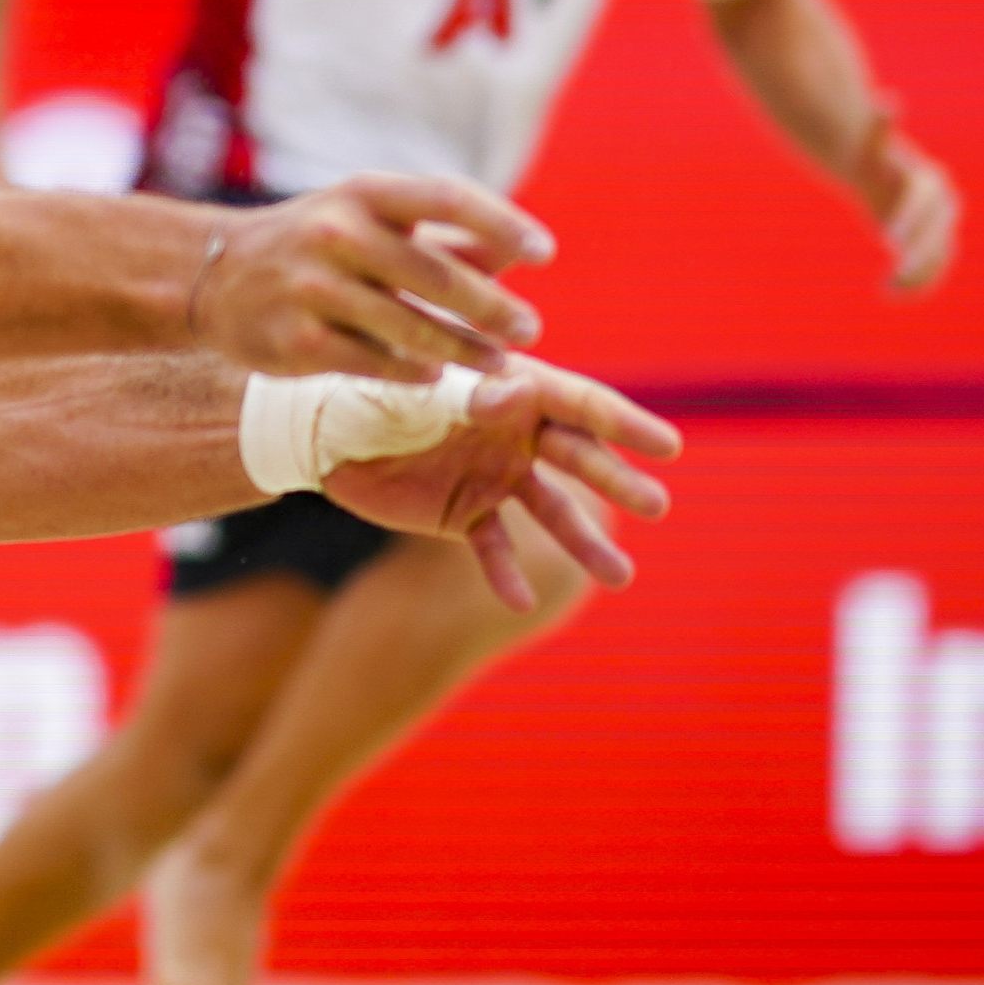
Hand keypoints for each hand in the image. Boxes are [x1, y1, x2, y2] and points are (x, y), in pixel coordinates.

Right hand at [194, 173, 553, 381]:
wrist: (212, 276)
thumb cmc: (313, 242)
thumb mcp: (367, 218)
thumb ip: (440, 235)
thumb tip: (519, 251)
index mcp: (363, 194)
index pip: (446, 198)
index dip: (502, 223)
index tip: (545, 253)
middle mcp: (337, 233)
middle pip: (436, 274)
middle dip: (493, 308)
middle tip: (532, 330)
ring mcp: (313, 289)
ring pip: (412, 329)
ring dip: (465, 350)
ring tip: (498, 363)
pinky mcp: (297, 342)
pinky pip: (375, 364)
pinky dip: (414, 372)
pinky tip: (437, 376)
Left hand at [320, 357, 680, 609]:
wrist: (315, 425)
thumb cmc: (368, 383)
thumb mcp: (418, 384)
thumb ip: (467, 393)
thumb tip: (517, 396)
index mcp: (511, 387)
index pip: (577, 403)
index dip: (624, 423)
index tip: (668, 447)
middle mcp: (514, 432)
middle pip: (577, 458)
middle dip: (616, 481)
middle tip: (658, 507)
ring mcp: (494, 475)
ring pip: (550, 513)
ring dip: (583, 543)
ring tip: (619, 578)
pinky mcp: (464, 513)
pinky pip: (494, 548)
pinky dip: (506, 574)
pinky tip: (519, 602)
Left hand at [853, 124, 958, 292]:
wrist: (879, 175)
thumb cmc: (871, 158)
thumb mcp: (870, 144)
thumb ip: (878, 128)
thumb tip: (887, 100)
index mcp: (929, 181)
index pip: (925, 202)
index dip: (910, 218)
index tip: (886, 238)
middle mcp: (941, 207)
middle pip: (938, 232)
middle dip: (921, 251)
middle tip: (897, 267)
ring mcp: (939, 228)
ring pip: (939, 255)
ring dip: (920, 274)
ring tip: (891, 287)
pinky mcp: (930, 245)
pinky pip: (932, 268)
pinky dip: (917, 283)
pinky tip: (889, 292)